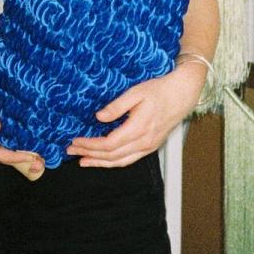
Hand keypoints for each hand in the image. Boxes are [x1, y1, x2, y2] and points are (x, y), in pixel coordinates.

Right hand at [0, 77, 44, 180]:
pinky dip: (18, 144)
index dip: (13, 157)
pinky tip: (31, 143)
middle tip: (40, 162)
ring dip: (22, 154)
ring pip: (6, 150)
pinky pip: (6, 141)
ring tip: (40, 156)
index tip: (28, 156)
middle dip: (21, 160)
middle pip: (2, 156)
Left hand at [67, 64, 206, 168]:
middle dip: (90, 155)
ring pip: (120, 162)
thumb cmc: (159, 90)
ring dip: (100, 163)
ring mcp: (148, 146)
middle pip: (112, 155)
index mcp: (139, 128)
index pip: (109, 144)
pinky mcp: (150, 146)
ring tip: (83, 161)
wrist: (182, 95)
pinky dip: (113, 163)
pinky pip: (129, 160)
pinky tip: (103, 160)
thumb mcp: (136, 92)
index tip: (76, 141)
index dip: (90, 145)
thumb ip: (117, 106)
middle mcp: (144, 142)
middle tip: (71, 151)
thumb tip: (99, 117)